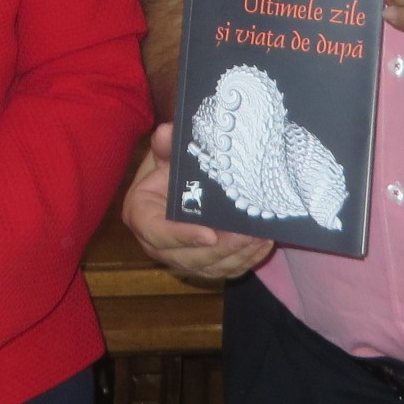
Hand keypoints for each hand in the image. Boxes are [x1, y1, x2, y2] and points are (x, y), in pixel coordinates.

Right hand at [122, 125, 273, 281]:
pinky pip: (224, 270)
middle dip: (221, 249)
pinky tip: (262, 244)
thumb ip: (165, 146)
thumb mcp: (164, 154)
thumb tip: (167, 133)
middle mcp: (157, 245)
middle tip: (247, 234)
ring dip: (237, 255)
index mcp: (141, 216)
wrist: (173, 185)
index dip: (183, 236)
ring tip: (260, 237)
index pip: (158, 233)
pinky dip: (245, 260)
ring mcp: (180, 258)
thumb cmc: (167, 169)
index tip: (210, 235)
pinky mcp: (202, 265)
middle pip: (188, 257)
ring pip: (210, 267)